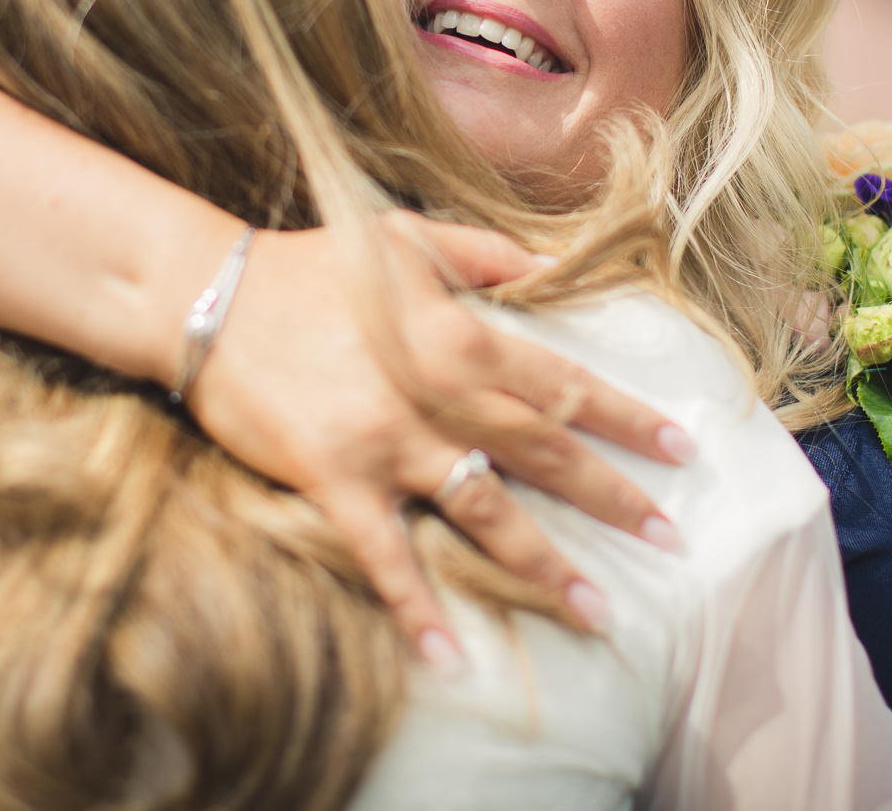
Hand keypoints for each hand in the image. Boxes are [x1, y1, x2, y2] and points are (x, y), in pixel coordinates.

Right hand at [188, 213, 692, 664]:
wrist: (211, 298)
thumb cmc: (313, 265)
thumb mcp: (408, 238)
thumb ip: (488, 256)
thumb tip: (556, 268)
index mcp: (460, 334)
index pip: (562, 382)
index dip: (625, 418)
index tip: (680, 449)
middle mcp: (435, 395)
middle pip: (542, 454)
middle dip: (612, 498)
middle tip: (669, 540)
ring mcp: (385, 443)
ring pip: (483, 512)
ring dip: (543, 566)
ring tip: (597, 610)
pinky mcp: (334, 481)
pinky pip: (385, 556)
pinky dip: (416, 608)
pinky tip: (450, 654)